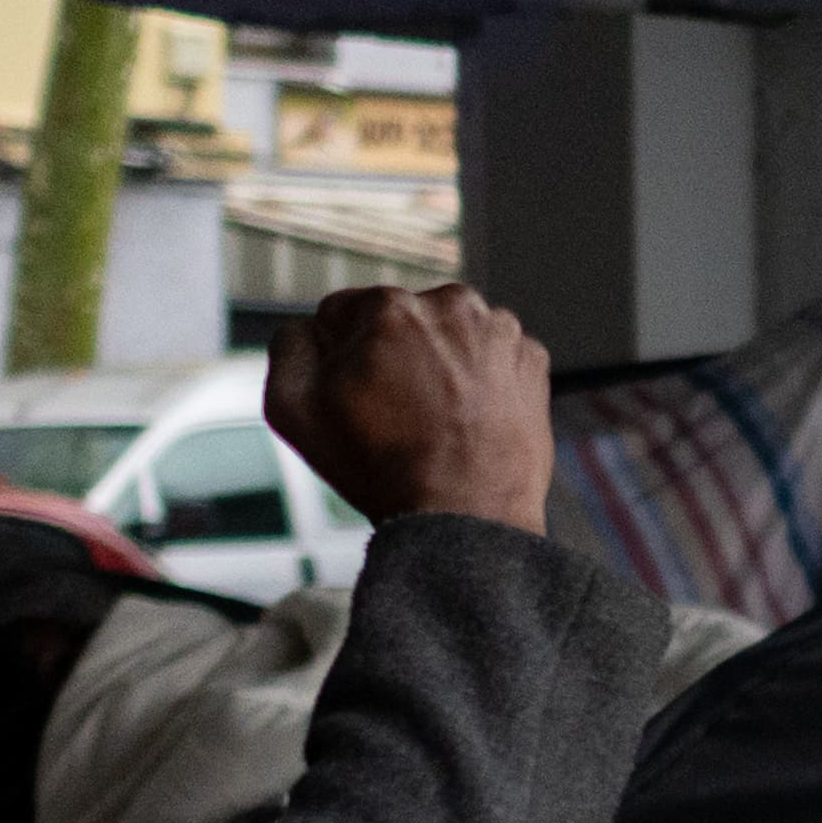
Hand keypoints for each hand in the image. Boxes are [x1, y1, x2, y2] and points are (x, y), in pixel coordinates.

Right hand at [263, 284, 552, 534]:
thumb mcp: (292, 409)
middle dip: (393, 356)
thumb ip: (289, 345)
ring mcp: (500, 332)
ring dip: (440, 363)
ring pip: (449, 335)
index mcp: (389, 307)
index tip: (356, 398)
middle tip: (397, 415)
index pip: (343, 314)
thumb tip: (312, 326)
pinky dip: (481, 380)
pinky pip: (491, 358)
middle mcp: (451, 304)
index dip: (339, 359)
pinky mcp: (532, 361)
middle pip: (400, 321)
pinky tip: (470, 420)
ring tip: (437, 420)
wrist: (466, 519)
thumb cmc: (381, 470)